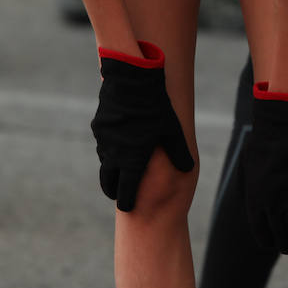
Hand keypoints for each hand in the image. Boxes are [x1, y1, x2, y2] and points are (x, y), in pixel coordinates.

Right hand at [90, 41, 193, 211]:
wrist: (131, 79)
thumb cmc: (155, 107)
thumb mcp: (172, 131)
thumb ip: (180, 153)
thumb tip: (188, 169)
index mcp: (131, 160)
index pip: (125, 191)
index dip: (126, 202)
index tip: (128, 208)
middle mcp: (113, 154)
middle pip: (108, 182)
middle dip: (113, 190)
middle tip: (119, 195)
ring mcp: (103, 140)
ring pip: (105, 162)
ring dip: (111, 168)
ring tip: (121, 170)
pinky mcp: (98, 126)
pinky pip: (103, 144)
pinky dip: (109, 149)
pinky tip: (119, 143)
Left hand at [241, 84, 287, 253]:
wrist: (282, 129)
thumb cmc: (262, 145)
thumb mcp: (248, 170)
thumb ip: (250, 190)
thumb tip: (252, 203)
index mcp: (255, 202)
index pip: (263, 236)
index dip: (270, 242)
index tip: (274, 241)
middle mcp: (272, 206)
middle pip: (282, 238)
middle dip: (287, 244)